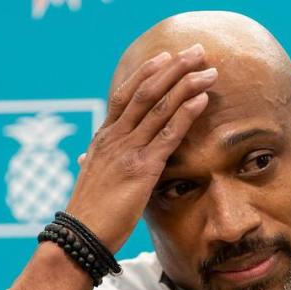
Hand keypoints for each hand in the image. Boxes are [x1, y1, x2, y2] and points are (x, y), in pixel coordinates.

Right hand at [65, 43, 216, 252]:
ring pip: (160, 107)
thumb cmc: (90, 214)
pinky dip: (186, 113)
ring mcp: (128, 151)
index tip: (166, 58)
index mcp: (103, 138)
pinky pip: (168, 134)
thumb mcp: (95, 180)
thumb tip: (94, 157)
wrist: (80, 236)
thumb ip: (102, 163)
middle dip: (174, 69)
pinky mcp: (142, 169)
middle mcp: (114, 138)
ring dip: (187, 85)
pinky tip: (201, 99)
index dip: (147, 74)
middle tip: (196, 52)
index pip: (124, 94)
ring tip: (210, 70)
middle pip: (146, 92)